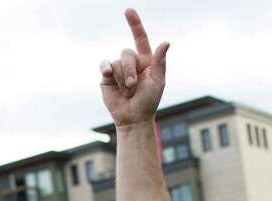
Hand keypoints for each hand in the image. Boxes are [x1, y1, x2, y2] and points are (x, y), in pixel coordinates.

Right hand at [99, 9, 169, 126]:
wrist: (133, 118)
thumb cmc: (148, 101)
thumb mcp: (158, 81)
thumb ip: (160, 62)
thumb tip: (166, 42)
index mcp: (146, 60)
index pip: (140, 38)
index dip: (134, 24)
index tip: (128, 11)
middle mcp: (132, 62)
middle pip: (127, 53)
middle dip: (130, 71)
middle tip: (134, 87)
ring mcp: (118, 69)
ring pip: (117, 62)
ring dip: (123, 78)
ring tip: (127, 92)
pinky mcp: (107, 76)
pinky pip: (105, 65)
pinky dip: (107, 69)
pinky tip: (108, 74)